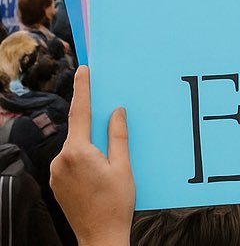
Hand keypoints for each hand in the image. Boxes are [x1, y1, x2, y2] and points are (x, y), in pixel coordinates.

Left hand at [50, 66, 133, 245]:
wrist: (100, 236)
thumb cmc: (116, 203)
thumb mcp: (123, 166)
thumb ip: (118, 136)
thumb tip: (116, 112)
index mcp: (78, 152)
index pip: (80, 113)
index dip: (83, 89)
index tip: (84, 71)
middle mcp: (60, 160)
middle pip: (79, 131)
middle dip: (94, 125)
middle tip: (111, 121)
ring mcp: (55, 173)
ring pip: (76, 147)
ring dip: (91, 146)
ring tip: (110, 163)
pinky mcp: (56, 183)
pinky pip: (71, 160)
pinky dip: (85, 158)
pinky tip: (100, 171)